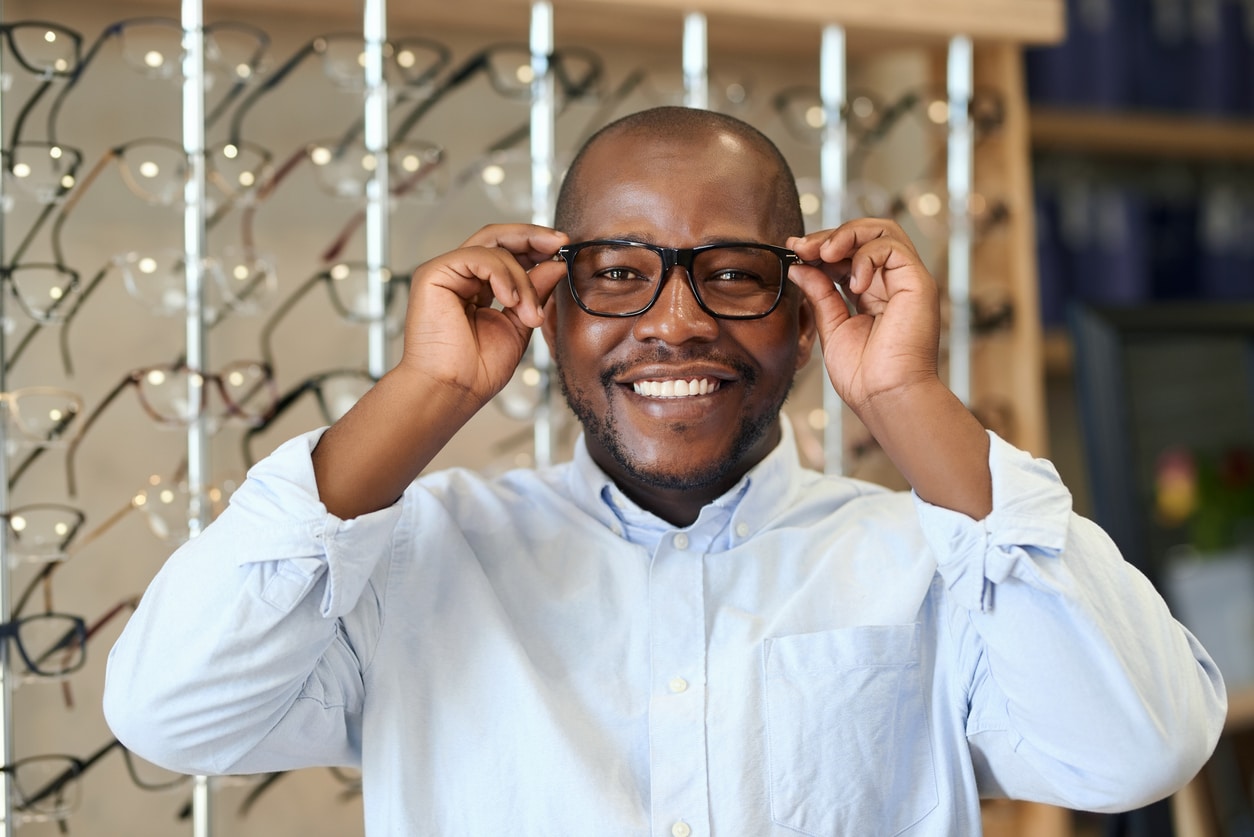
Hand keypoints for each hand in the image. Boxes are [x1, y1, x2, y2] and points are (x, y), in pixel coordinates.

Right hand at [399, 223, 568, 408]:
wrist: (453, 391)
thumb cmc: (478, 370)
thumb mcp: (520, 324)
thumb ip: (535, 292)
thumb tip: (556, 264)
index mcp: (477, 287)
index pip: (507, 253)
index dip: (534, 245)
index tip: (563, 247)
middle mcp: (459, 276)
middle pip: (497, 237)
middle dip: (532, 236)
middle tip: (559, 242)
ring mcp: (445, 273)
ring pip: (492, 247)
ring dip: (521, 276)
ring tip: (528, 311)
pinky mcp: (433, 274)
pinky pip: (477, 257)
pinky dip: (502, 275)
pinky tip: (511, 300)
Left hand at [786, 219, 940, 418]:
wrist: (885, 397)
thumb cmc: (863, 375)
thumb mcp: (831, 327)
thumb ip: (819, 294)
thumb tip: (798, 266)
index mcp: (873, 294)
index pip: (849, 254)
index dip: (822, 247)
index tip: (794, 249)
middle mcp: (892, 283)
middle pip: (867, 234)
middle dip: (831, 235)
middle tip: (803, 246)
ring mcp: (906, 281)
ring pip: (883, 230)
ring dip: (847, 235)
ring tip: (824, 252)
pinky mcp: (918, 283)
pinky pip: (892, 247)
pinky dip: (866, 256)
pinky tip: (853, 283)